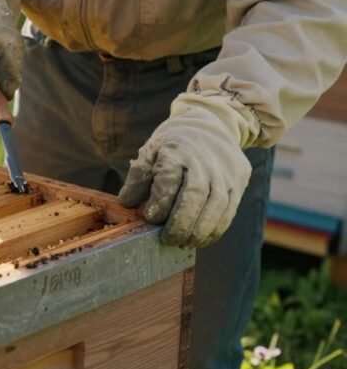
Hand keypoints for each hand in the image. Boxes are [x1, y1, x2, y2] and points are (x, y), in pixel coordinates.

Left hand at [118, 102, 251, 247]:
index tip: (150, 218)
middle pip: (195, 196)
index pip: (169, 180)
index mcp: (177, 152)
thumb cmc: (173, 145)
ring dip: (199, 231)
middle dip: (180, 223)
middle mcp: (204, 161)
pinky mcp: (239, 180)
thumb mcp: (150, 153)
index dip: (159, 203)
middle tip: (167, 240)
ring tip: (182, 243)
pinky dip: (215, 229)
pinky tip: (200, 239)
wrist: (210, 125)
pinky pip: (229, 211)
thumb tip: (127, 203)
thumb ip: (138, 177)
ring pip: (216, 206)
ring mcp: (225, 171)